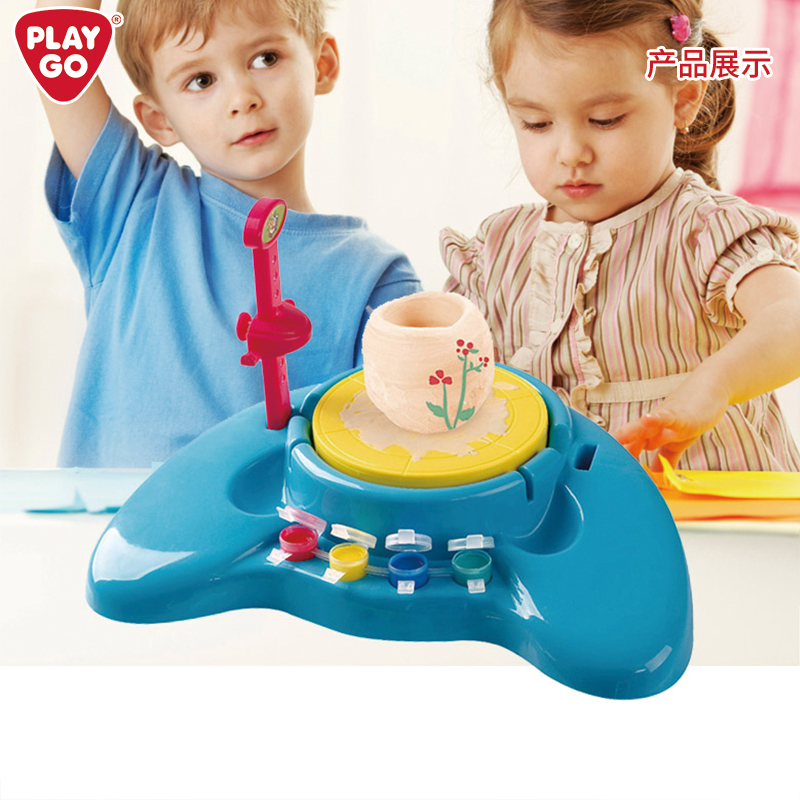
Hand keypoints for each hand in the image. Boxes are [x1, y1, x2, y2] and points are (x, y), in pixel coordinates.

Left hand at [612, 377, 729, 469]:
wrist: (710, 388)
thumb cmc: (691, 416)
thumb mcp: (676, 443)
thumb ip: (665, 459)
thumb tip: (657, 477)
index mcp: (648, 435)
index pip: (628, 449)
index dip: (616, 461)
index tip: (603, 473)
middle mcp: (651, 426)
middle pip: (628, 438)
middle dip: (614, 450)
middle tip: (598, 461)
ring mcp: (664, 419)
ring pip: (643, 428)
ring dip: (628, 434)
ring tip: (614, 439)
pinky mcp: (681, 414)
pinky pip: (667, 417)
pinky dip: (656, 418)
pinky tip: (647, 419)